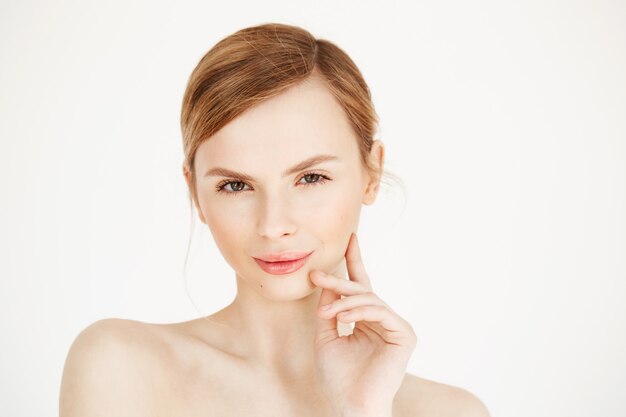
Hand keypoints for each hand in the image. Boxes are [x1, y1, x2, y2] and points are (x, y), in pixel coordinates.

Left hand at [309, 233, 416, 415]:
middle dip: (338, 280)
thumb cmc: (338, 377)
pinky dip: (359, 310)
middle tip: (316, 275)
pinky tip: (341, 316)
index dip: (355, 261)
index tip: (350, 239)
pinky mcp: (404, 334)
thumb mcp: (326, 336)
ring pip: (369, 298)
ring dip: (344, 299)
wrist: (350, 405)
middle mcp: (382, 319)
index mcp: (365, 319)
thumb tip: (326, 280)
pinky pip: (381, 311)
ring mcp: (395, 326)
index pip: (360, 285)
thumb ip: (328, 308)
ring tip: (325, 311)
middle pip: (361, 289)